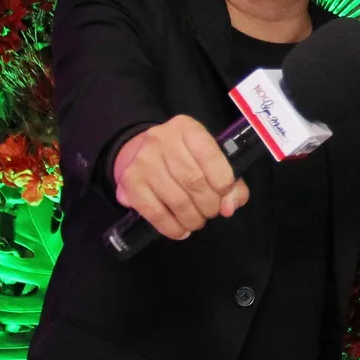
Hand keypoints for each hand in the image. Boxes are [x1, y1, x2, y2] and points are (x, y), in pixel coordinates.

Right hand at [112, 114, 249, 240]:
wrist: (139, 152)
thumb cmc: (182, 156)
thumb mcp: (207, 157)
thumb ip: (229, 181)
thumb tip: (229, 207)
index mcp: (187, 128)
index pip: (210, 156)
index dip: (224, 182)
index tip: (225, 196)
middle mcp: (162, 140)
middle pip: (194, 181)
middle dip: (209, 205)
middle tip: (211, 212)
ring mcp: (143, 161)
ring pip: (177, 200)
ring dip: (193, 219)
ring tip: (197, 222)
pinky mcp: (130, 183)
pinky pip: (156, 213)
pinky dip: (173, 228)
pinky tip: (181, 231)